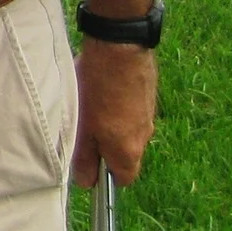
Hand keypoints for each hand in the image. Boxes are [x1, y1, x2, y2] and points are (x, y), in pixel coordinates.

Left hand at [73, 38, 158, 185]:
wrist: (120, 49)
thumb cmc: (97, 89)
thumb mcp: (83, 127)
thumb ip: (85, 156)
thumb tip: (86, 181)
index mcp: (129, 150)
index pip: (124, 178)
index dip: (105, 175)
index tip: (88, 163)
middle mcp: (145, 136)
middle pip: (125, 154)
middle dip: (103, 147)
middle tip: (83, 129)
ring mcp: (149, 116)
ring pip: (127, 131)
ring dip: (109, 125)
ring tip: (90, 106)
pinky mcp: (147, 98)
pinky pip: (131, 112)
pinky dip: (116, 108)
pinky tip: (100, 91)